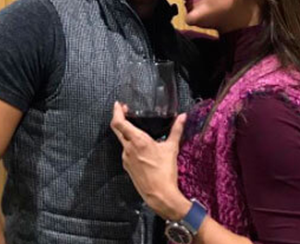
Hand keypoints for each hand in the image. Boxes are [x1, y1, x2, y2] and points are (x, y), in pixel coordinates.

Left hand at [110, 101, 189, 219]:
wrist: (159, 194)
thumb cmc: (165, 172)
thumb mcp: (172, 148)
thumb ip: (176, 130)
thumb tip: (182, 117)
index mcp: (137, 140)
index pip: (119, 122)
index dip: (116, 111)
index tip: (118, 104)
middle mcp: (128, 148)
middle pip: (117, 129)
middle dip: (119, 118)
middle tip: (124, 110)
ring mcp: (126, 158)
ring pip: (122, 141)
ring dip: (127, 133)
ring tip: (137, 130)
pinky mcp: (127, 166)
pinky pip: (126, 152)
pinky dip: (130, 146)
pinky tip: (140, 148)